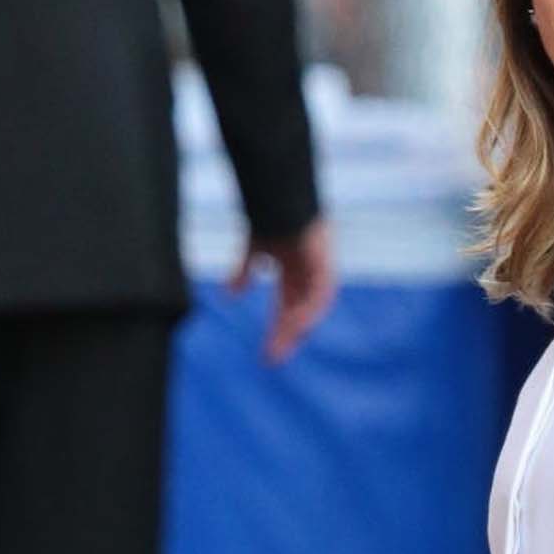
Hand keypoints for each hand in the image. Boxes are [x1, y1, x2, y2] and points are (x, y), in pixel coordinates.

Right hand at [231, 220, 335, 363]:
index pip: (287, 308)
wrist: (281, 195)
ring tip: (283, 341)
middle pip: (298, 312)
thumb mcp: (252, 248)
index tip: (268, 352)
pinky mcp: (325, 262)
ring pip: (311, 306)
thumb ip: (242, 272)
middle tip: (272, 358)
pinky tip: (296, 320)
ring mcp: (318, 268)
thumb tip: (228, 296)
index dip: (278, 328)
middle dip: (285, 334)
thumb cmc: (268, 216)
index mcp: (292, 272)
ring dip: (297, 325)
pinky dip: (309, 307)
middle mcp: (307, 274)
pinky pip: (322, 292)